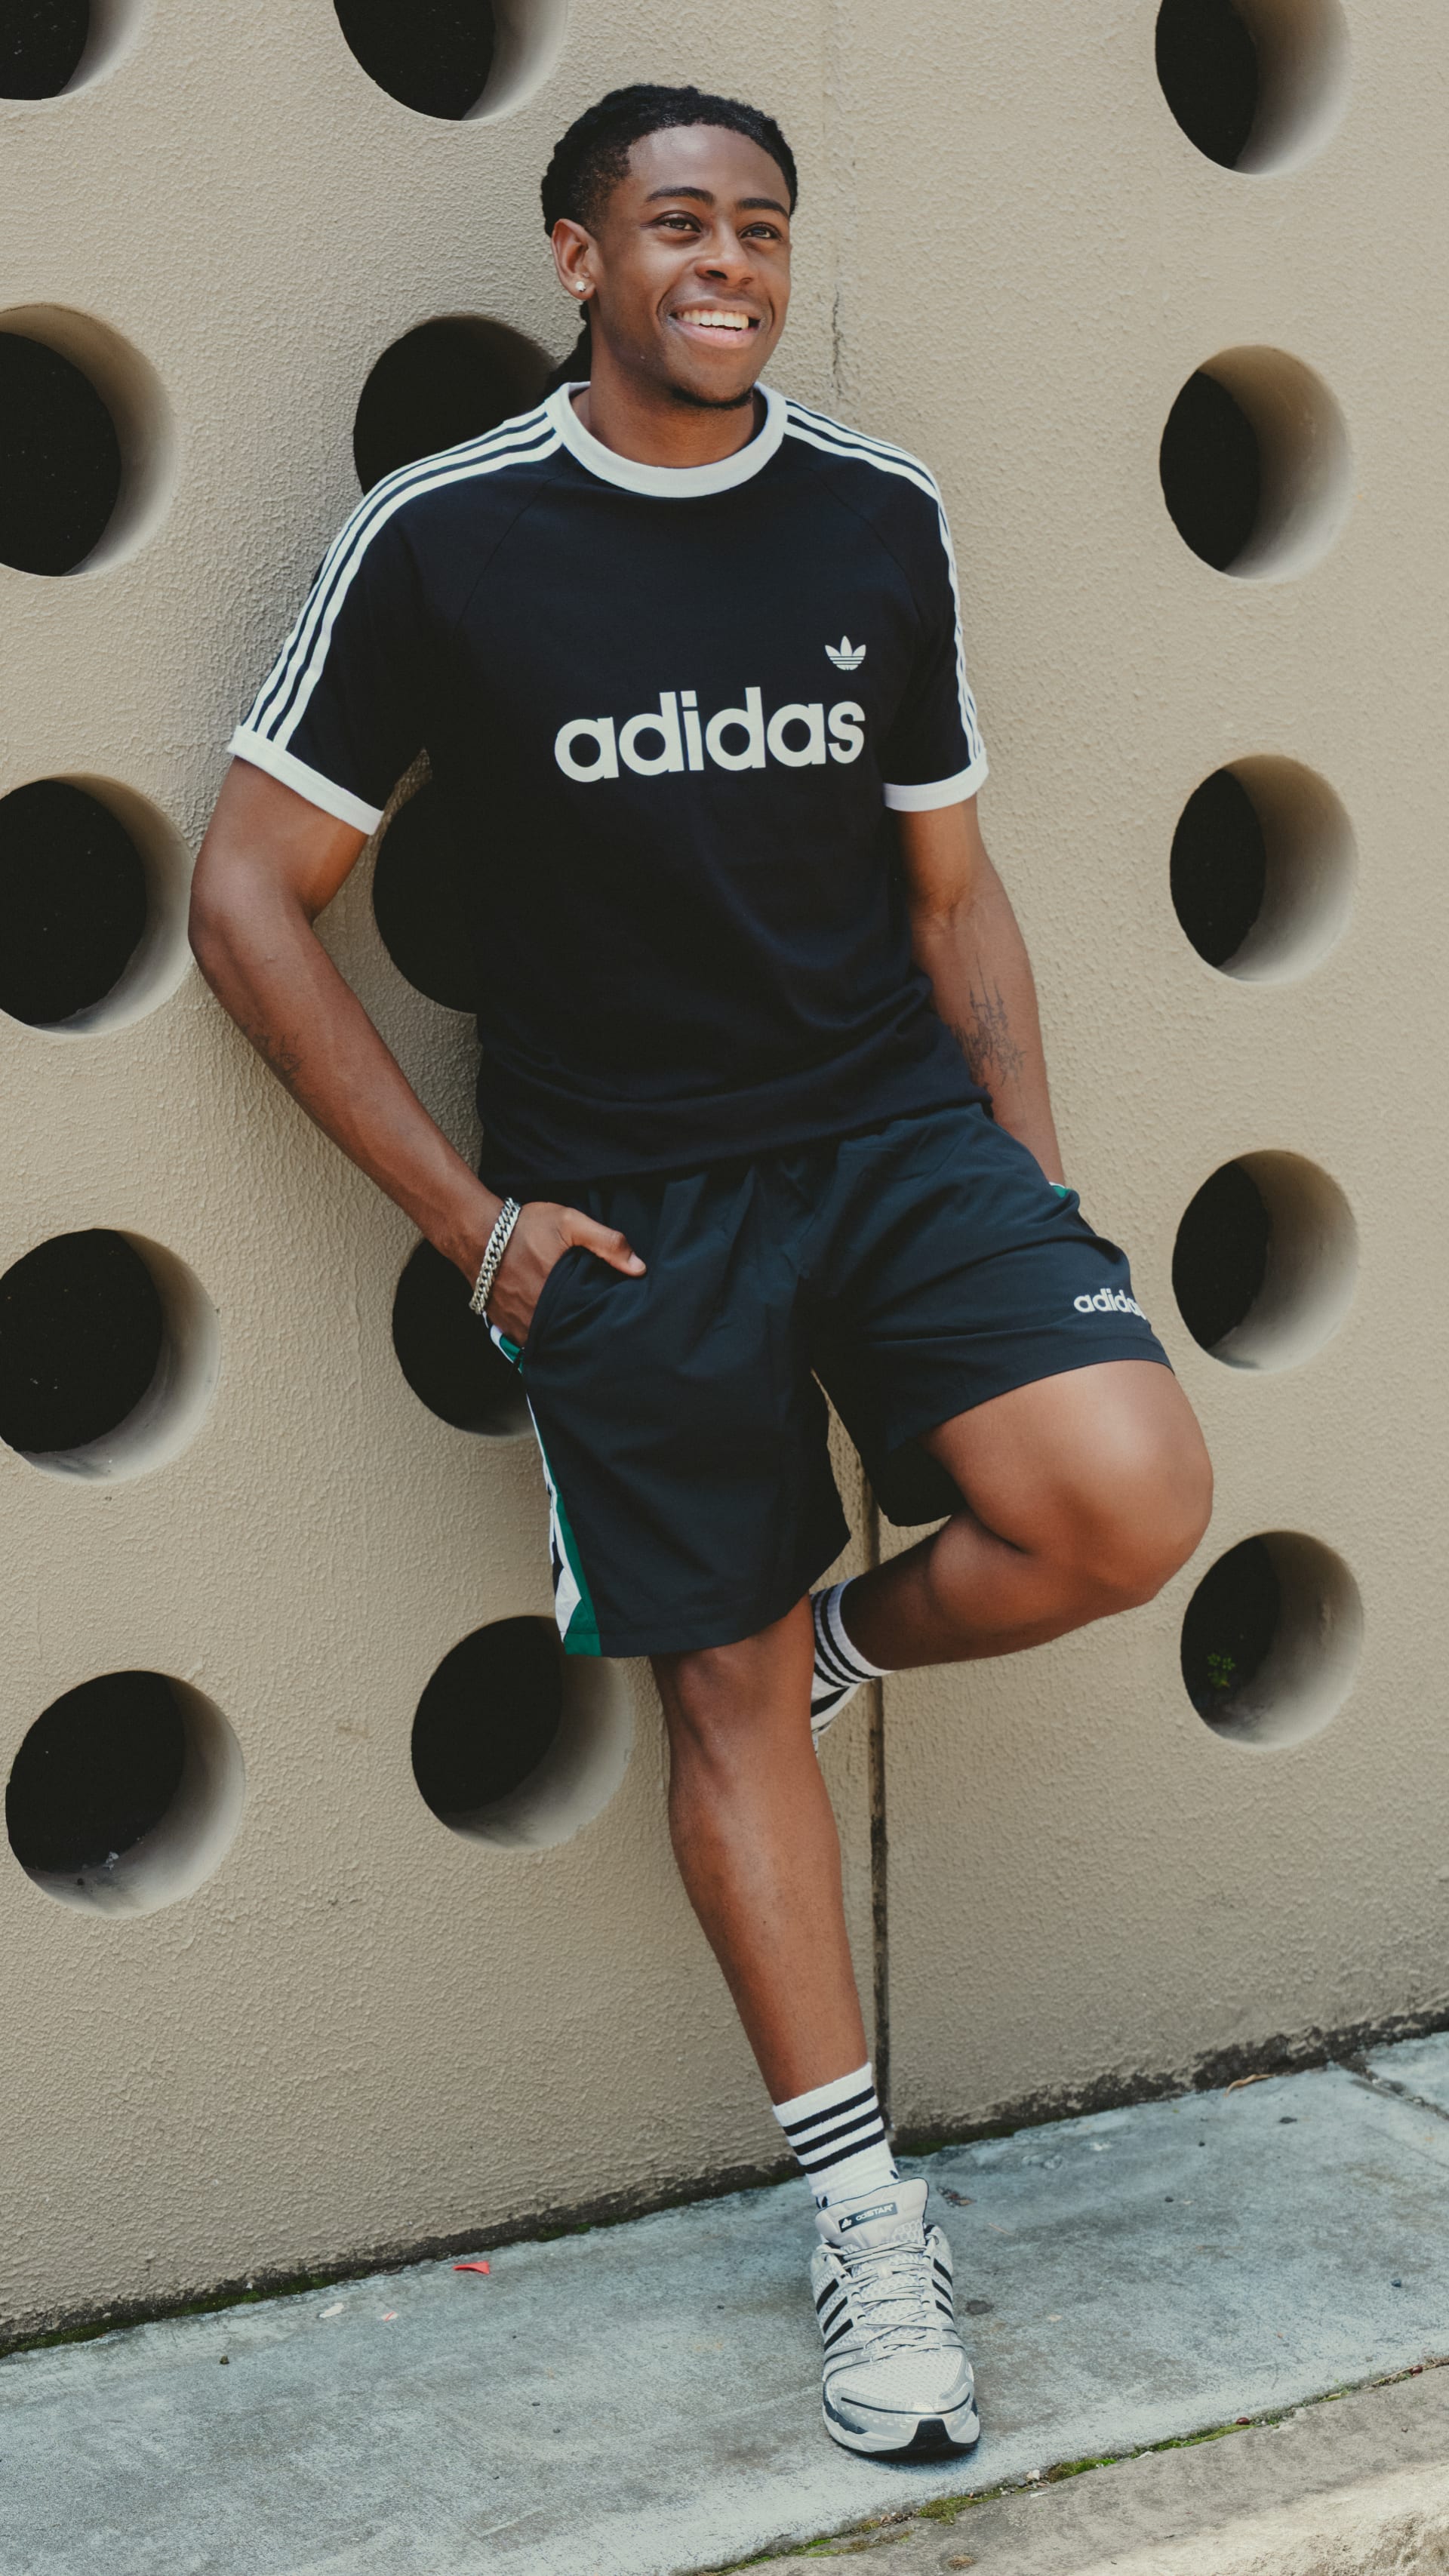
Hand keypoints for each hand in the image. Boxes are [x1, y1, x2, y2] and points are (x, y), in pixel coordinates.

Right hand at [484, 1201, 644, 1348]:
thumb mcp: (570, 1222)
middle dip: (580, 1330)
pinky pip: (525, 1339)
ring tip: (571, 1325)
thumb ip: (607, 1243)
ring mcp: (518, 1323)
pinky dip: (537, 1333)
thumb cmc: (524, 1227)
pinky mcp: (504, 1324)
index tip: (610, 1318)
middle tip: (593, 1324)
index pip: (589, 1322)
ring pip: (547, 1339)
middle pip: (569, 1334)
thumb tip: (639, 1269)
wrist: (476, 1233)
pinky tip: (546, 1322)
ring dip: (558, 1334)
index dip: (601, 1321)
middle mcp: (538, 1316)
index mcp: (559, 1297)